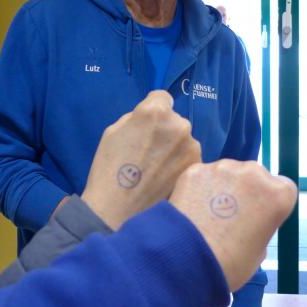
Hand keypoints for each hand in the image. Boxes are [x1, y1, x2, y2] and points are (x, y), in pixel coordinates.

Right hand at [81, 90, 200, 228]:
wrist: (118, 209)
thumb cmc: (109, 168)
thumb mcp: (113, 132)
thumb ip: (136, 118)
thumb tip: (151, 119)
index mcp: (154, 111)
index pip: (162, 97)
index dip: (153, 109)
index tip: (147, 125)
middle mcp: (178, 124)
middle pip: (174, 120)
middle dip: (165, 130)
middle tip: (150, 151)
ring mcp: (191, 146)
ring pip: (183, 139)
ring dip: (174, 147)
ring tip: (157, 168)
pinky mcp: (197, 165)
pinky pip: (188, 156)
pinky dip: (180, 163)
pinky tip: (166, 177)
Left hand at [169, 159, 296, 291]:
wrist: (188, 260)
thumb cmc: (231, 263)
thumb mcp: (259, 251)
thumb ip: (259, 226)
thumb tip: (247, 220)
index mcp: (278, 195)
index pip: (283, 188)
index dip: (270, 202)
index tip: (258, 216)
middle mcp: (254, 173)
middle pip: (255, 176)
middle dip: (246, 190)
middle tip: (231, 216)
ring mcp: (223, 168)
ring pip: (227, 173)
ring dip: (223, 186)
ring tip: (208, 213)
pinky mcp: (197, 169)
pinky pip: (204, 176)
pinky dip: (200, 188)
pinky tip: (192, 208)